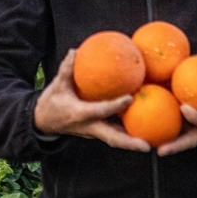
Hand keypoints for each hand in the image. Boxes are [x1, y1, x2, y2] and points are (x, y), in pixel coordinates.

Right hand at [34, 49, 150, 151]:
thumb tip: (75, 52)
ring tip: (153, 141)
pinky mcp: (97, 132)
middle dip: (130, 143)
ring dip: (132, 142)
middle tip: (147, 145)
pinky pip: (115, 134)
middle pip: (113, 138)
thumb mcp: (57, 86)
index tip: (130, 98)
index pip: (100, 110)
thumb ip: (66, 70)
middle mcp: (89, 127)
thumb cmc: (51, 103)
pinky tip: (143, 127)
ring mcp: (94, 132)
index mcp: (80, 114)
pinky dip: (128, 133)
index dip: (115, 106)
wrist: (43, 122)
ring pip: (116, 139)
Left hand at [155, 63, 196, 155]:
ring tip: (146, 142)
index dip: (196, 117)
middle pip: (189, 141)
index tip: (185, 108)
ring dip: (166, 142)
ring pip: (182, 140)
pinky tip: (147, 117)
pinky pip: (178, 130)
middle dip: (175, 146)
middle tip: (161, 150)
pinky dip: (164, 126)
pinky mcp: (194, 130)